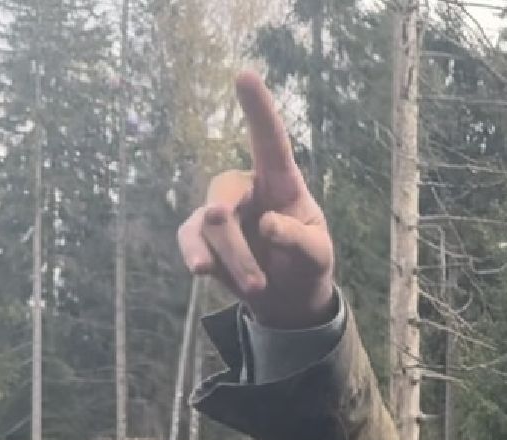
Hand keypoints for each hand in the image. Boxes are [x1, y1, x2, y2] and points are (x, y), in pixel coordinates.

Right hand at [177, 72, 335, 328]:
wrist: (288, 296)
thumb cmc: (308, 264)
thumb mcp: (317, 255)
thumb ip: (298, 240)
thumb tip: (265, 225)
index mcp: (282, 182)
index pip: (270, 141)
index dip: (258, 109)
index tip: (245, 75)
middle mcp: (248, 187)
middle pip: (224, 195)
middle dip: (237, 243)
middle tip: (259, 282)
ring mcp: (222, 209)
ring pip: (209, 224)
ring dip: (230, 260)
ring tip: (256, 288)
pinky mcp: (202, 234)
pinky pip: (189, 237)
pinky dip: (196, 255)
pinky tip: (201, 272)